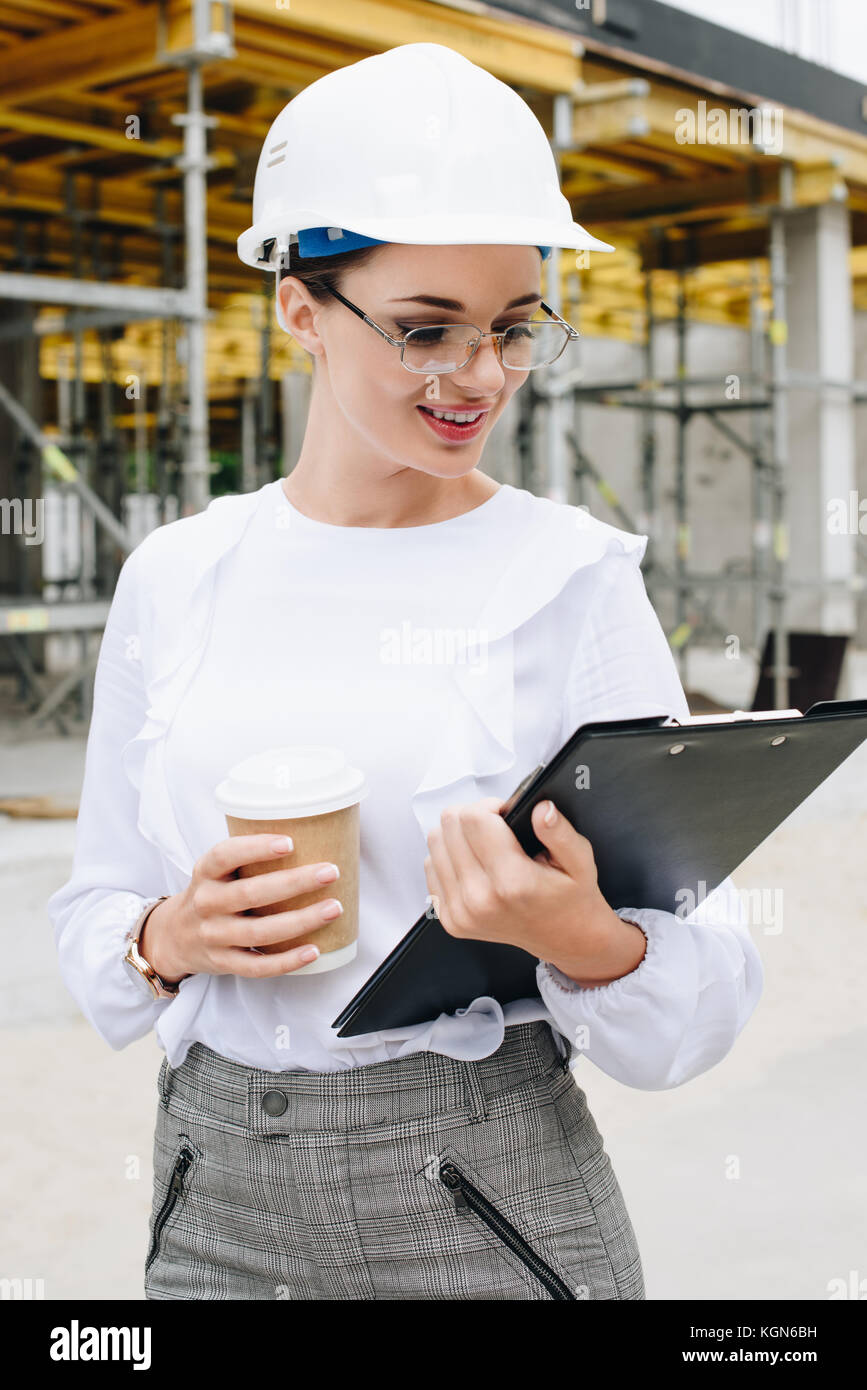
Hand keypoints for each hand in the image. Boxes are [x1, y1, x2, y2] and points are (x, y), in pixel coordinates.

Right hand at [139, 834, 343, 980]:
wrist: (173, 936)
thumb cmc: (211, 894)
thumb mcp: (216, 871)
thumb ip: (248, 858)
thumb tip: (312, 836)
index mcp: (206, 873)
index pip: (225, 855)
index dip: (256, 848)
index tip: (289, 842)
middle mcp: (207, 903)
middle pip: (250, 893)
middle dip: (294, 882)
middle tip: (330, 872)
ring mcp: (214, 936)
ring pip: (259, 932)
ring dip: (301, 921)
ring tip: (333, 908)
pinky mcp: (223, 962)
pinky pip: (258, 966)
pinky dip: (287, 961)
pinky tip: (314, 950)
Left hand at [424, 797, 646, 986]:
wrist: (564, 937)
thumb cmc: (570, 897)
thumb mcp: (580, 860)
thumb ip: (560, 832)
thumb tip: (540, 809)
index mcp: (512, 882)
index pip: (474, 819)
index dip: (490, 806)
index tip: (504, 814)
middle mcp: (480, 900)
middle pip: (450, 826)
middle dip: (472, 817)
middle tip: (495, 827)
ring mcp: (461, 912)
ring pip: (435, 843)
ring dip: (457, 835)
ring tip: (483, 844)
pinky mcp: (449, 919)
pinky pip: (430, 867)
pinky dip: (449, 858)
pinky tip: (473, 863)